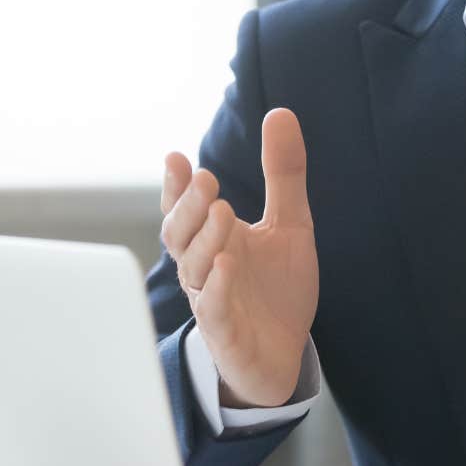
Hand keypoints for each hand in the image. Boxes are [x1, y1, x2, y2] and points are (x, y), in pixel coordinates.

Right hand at [159, 108, 319, 407]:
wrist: (285, 352)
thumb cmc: (275, 288)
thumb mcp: (290, 223)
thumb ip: (283, 174)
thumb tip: (280, 112)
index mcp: (213, 239)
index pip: (185, 208)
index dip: (175, 185)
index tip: (176, 156)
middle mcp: (204, 266)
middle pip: (180, 234)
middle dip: (188, 206)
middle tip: (204, 177)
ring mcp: (211, 300)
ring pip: (194, 269)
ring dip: (205, 239)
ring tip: (222, 210)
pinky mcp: (226, 332)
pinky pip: (214, 308)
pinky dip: (217, 287)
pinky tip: (226, 264)